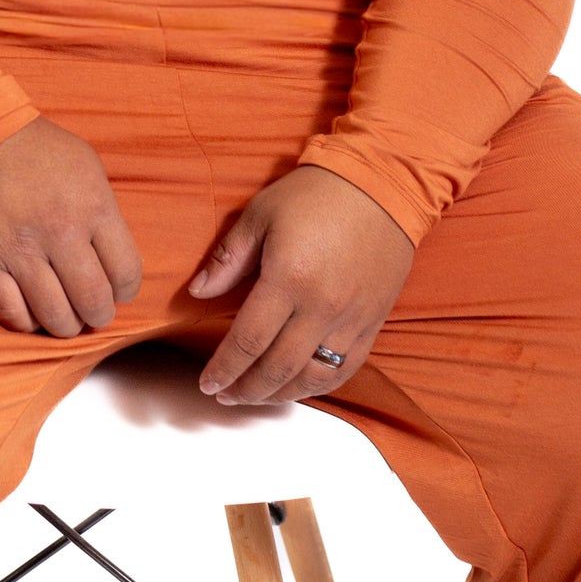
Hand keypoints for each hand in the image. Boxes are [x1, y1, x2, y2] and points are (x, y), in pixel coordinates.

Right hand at [0, 116, 144, 337]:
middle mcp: (59, 232)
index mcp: (93, 206)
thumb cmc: (35, 147)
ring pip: (55, 317)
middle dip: (98, 315)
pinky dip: (26, 322)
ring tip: (63, 316)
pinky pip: (11, 314)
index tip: (117, 290)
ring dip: (65, 325)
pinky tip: (31, 311)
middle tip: (91, 310)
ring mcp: (19, 249)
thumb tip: (114, 261)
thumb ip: (104, 213)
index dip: (126, 291)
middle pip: (94, 302)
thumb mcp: (87, 167)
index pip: (126, 273)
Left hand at [190, 165, 414, 402]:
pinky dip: (318, 386)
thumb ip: (228, 258)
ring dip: (278, 394)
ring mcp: (351, 319)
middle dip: (245, 389)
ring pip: (312, 378)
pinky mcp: (372, 322)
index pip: (248, 341)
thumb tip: (198, 292)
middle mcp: (322, 306)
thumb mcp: (261, 215)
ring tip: (255, 395)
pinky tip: (297, 387)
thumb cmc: (316, 195)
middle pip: (277, 368)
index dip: (224, 368)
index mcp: (289, 278)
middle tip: (225, 394)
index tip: (207, 382)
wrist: (382, 186)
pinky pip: (345, 369)